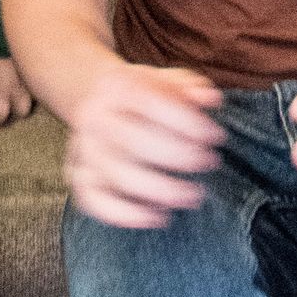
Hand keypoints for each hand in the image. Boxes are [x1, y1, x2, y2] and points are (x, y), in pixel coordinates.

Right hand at [64, 60, 223, 228]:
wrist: (98, 103)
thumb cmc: (142, 96)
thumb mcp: (164, 80)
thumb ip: (189, 86)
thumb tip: (211, 98)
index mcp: (115, 87)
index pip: (149, 102)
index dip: (186, 121)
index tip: (216, 136)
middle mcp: (94, 117)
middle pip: (133, 141)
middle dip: (178, 156)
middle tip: (209, 162)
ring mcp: (85, 150)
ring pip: (118, 175)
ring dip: (161, 190)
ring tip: (193, 195)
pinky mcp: (80, 179)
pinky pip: (97, 202)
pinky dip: (127, 215)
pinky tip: (160, 216)